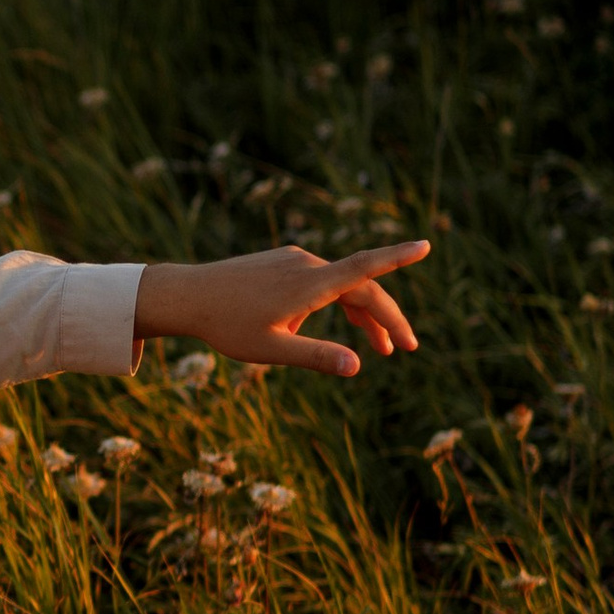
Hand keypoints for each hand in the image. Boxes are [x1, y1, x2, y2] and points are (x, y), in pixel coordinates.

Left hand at [134, 240, 430, 379]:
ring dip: (363, 314)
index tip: (425, 246)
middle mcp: (307, 265)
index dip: (397, 258)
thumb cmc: (226, 326)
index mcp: (310, 284)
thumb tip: (358, 367)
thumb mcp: (272, 350)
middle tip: (406, 348)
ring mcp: (295, 261)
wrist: (187, 296)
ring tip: (379, 350)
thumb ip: (316, 356)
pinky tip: (316, 329)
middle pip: (361, 286)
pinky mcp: (283, 262)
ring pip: (342, 285)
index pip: (364, 267)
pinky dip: (337, 303)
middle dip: (387, 318)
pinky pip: (321, 281)